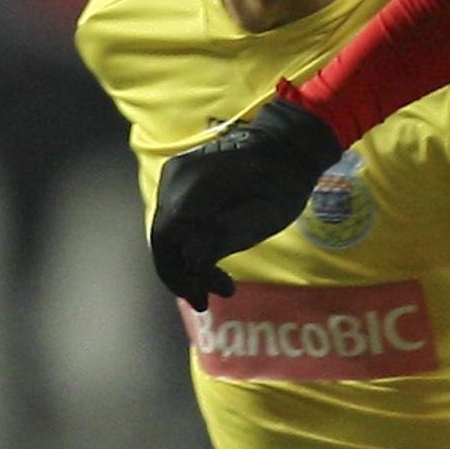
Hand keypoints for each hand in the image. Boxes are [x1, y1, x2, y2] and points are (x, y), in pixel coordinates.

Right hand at [150, 96, 341, 306]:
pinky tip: (211, 266)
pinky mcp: (179, 183)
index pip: (168, 233)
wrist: (286, 147)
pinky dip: (188, 246)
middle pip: (163, 236)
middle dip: (182, 274)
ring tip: (219, 285)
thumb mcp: (265, 216)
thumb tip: (192, 262)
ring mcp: (174, 177)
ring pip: (167, 231)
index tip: (199, 298)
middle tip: (206, 301)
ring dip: (186, 263)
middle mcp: (176, 176)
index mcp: (196, 182)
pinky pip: (174, 220)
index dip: (177, 271)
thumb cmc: (284, 182)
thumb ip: (225, 238)